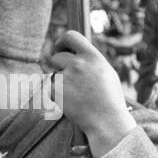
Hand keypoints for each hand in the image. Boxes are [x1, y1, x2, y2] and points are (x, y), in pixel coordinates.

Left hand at [48, 30, 135, 156]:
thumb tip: (75, 51)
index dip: (62, 41)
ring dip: (57, 80)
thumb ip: (89, 60)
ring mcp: (65, 78)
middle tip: (66, 76)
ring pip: (52, 74)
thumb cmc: (109, 98)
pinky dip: (55, 94)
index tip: (59, 48)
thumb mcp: (105, 72)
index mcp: (93, 57)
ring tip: (74, 93)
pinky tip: (70, 101)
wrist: (106, 120)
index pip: (71, 36)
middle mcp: (78, 64)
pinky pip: (49, 88)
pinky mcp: (55, 91)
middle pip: (56, 56)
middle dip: (58, 65)